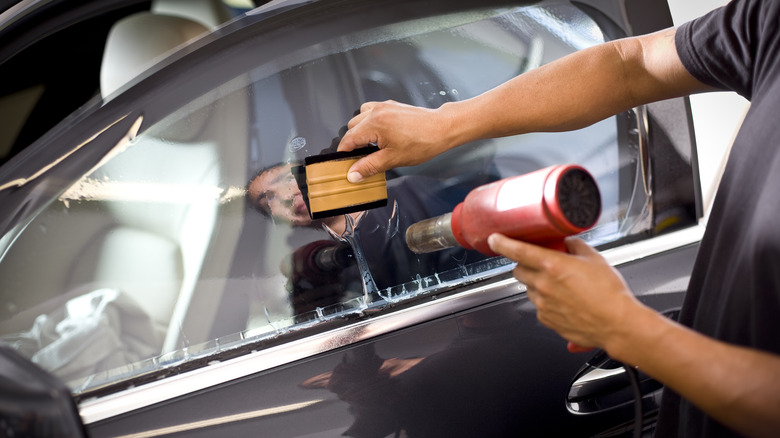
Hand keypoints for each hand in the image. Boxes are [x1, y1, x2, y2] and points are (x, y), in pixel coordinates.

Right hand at [337, 100, 455, 182]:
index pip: (348, 139)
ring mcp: (383, 106)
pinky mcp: (390, 105)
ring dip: (360, 131)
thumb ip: (369, 167)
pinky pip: (371, 111)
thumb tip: (353, 174)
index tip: (344, 163)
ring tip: (370, 146)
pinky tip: (379, 134)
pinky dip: (369, 122)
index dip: (344, 153)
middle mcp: (376, 111)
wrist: (441, 129)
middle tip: (361, 158)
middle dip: (353, 143)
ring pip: (360, 117)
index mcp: (375, 124)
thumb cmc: (422, 142)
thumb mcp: (393, 159)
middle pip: (352, 127)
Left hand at [487, 234, 641, 350]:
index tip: (495, 239)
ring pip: (528, 288)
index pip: (517, 250)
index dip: (502, 243)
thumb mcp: (595, 259)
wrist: (617, 324)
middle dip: (525, 264)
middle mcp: (543, 285)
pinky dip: (546, 301)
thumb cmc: (610, 294)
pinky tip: (565, 301)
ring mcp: (542, 304)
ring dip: (537, 283)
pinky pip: (538, 306)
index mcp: (552, 266)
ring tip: (561, 285)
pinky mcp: (546, 320)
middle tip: (542, 263)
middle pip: (519, 270)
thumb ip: (575, 246)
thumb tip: (567, 242)